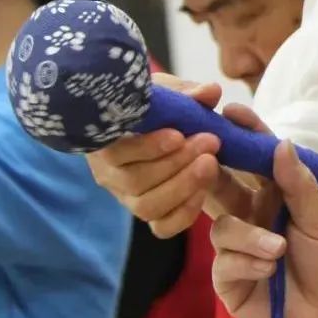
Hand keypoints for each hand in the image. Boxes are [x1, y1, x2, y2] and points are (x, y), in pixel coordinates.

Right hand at [85, 75, 262, 236]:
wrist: (157, 127)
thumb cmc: (154, 105)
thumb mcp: (166, 92)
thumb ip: (187, 92)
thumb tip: (211, 91)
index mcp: (105, 142)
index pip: (116, 152)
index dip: (148, 147)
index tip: (179, 135)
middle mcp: (109, 174)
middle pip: (135, 181)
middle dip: (177, 163)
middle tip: (210, 142)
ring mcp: (127, 197)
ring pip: (148, 206)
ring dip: (184, 186)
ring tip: (212, 164)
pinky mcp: (149, 213)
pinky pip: (162, 227)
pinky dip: (184, 213)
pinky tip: (204, 191)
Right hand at [211, 140, 317, 317]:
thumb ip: (299, 184)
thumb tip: (281, 143)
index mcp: (275, 196)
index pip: (254, 159)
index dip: (242, 135)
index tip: (231, 112)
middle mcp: (250, 217)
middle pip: (220, 186)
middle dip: (213, 173)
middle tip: (210, 160)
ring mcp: (237, 249)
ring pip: (222, 227)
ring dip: (249, 236)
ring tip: (278, 250)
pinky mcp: (229, 280)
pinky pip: (223, 262)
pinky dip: (247, 263)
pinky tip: (268, 271)